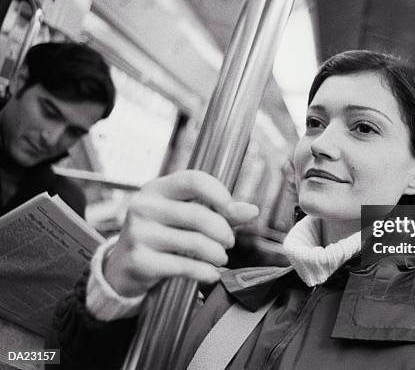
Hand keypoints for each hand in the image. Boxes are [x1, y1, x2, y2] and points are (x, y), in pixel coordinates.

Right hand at [103, 170, 258, 296]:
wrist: (123, 268)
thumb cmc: (162, 237)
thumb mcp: (186, 218)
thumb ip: (220, 213)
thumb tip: (252, 211)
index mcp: (157, 189)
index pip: (194, 180)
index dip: (219, 194)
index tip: (231, 210)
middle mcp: (144, 207)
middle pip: (198, 214)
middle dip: (222, 231)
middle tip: (229, 242)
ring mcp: (139, 233)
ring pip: (194, 242)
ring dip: (216, 254)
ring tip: (220, 258)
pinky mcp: (139, 260)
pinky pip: (183, 266)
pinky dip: (205, 272)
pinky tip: (211, 274)